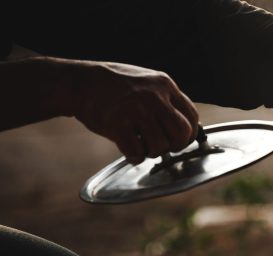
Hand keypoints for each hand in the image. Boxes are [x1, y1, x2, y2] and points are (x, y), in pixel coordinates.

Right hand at [71, 62, 198, 164]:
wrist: (81, 82)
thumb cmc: (114, 85)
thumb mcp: (147, 82)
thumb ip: (166, 100)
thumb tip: (185, 126)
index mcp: (164, 85)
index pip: (192, 116)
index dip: (190, 134)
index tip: (181, 140)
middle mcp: (154, 97)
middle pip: (181, 133)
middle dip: (175, 146)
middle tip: (162, 146)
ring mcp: (136, 110)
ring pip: (161, 146)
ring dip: (152, 152)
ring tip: (141, 144)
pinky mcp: (118, 125)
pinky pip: (138, 153)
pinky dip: (135, 157)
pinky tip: (129, 149)